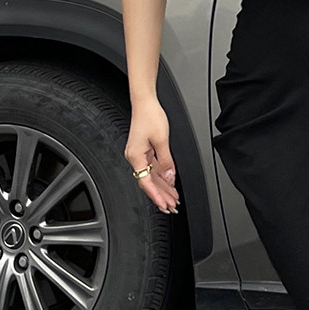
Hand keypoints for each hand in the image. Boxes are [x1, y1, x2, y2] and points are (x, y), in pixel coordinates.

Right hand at [125, 99, 180, 213]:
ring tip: (173, 199)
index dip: (156, 196)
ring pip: (152, 177)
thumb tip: (169, 177)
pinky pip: (153, 168)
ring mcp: (139, 155)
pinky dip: (162, 177)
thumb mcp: (162, 140)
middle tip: (171, 207)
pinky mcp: (144, 151)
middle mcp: (135, 158)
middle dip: (161, 196)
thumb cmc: (150, 116)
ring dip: (163, 188)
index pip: (146, 183)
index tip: (164, 205)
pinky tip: (169, 184)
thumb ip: (166, 161)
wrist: (144, 102)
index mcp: (135, 157)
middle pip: (149, 182)